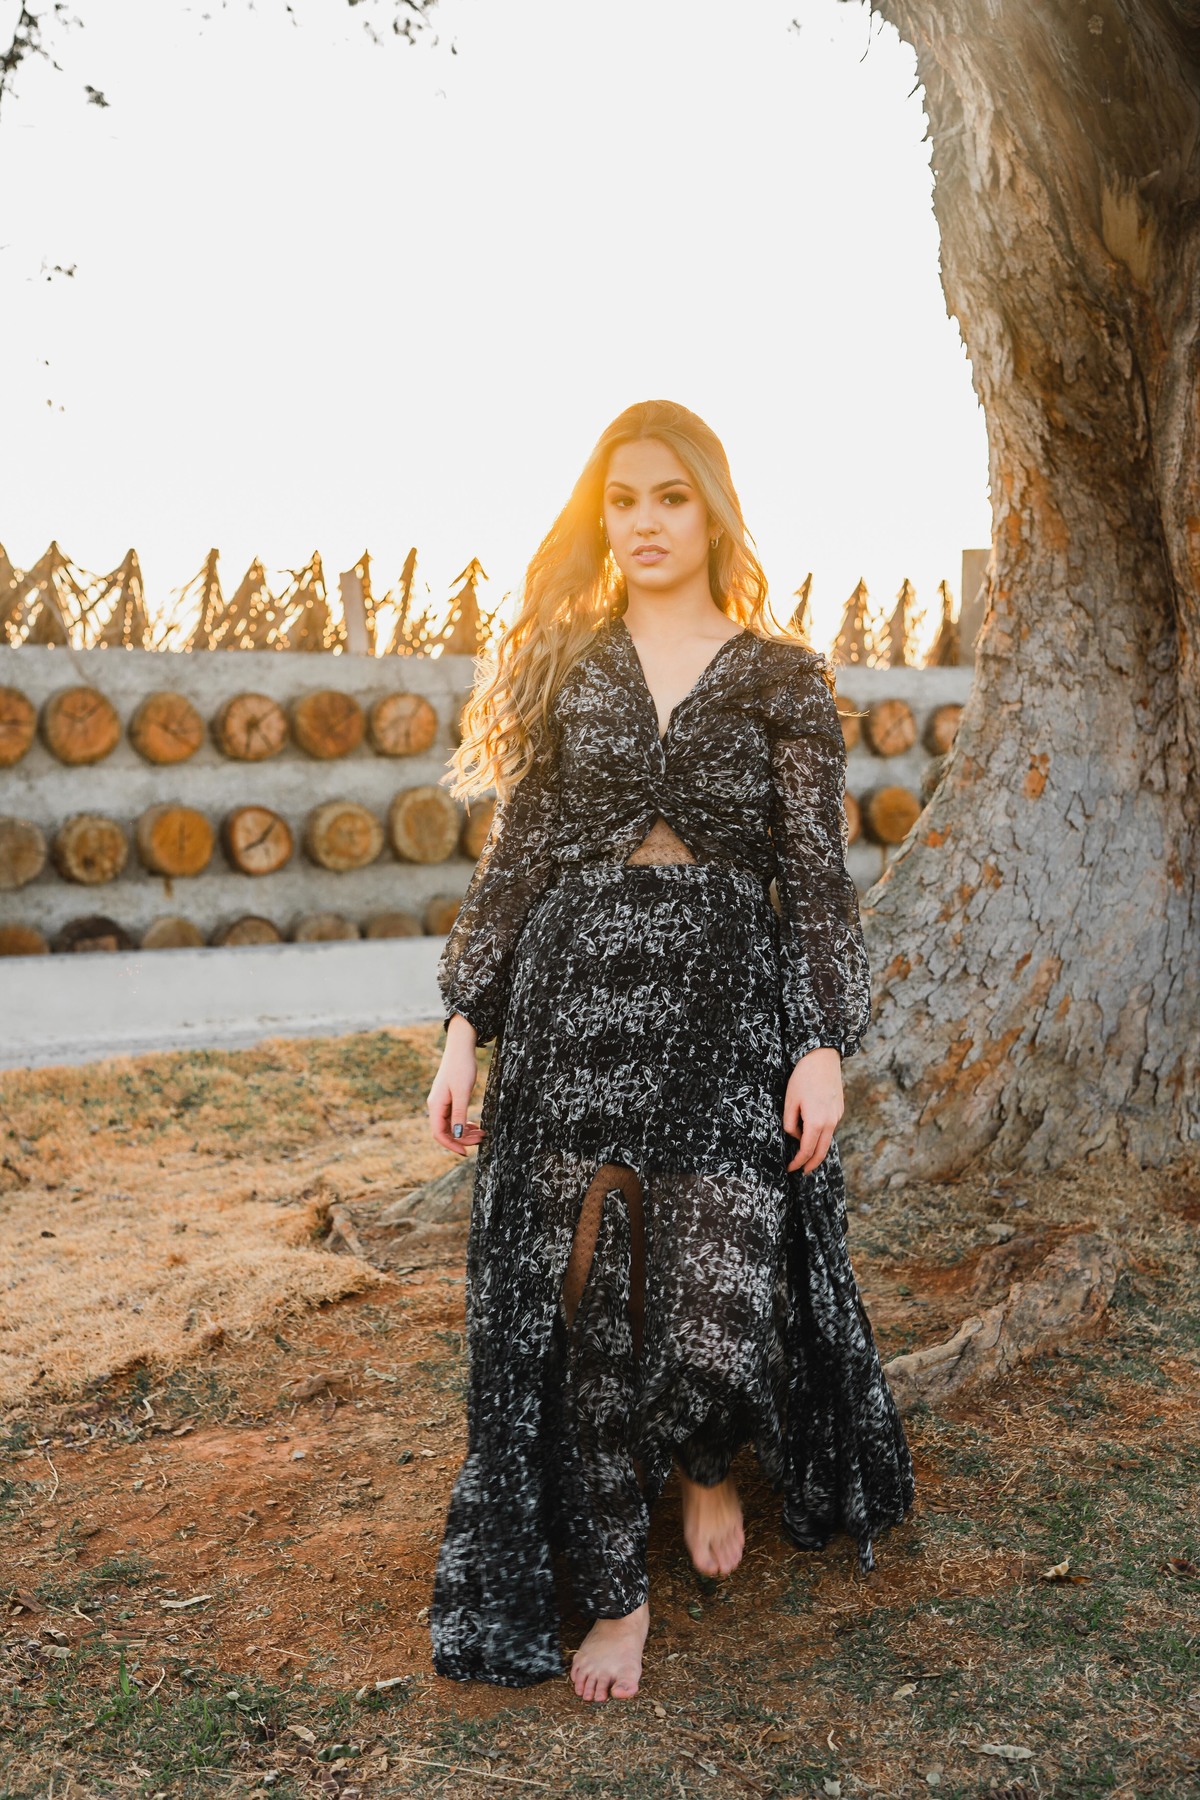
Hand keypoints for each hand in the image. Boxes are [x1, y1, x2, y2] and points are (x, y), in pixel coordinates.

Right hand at [426, 1014, 485, 1156]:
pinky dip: (464, 1124)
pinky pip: (454, 1117)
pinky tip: (475, 1126)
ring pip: (451, 1125)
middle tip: (482, 1139)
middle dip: (463, 1138)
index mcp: (435, 1105)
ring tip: (482, 1133)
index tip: (465, 1152)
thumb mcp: (462, 1092)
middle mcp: (436, 1106)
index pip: (439, 1134)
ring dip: (465, 1132)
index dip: (451, 1145)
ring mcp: (442, 1102)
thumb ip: (459, 1114)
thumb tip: (456, 1135)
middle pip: (446, 1131)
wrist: (461, 1047)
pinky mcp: (449, 1098)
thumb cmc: (461, 1067)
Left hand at [783, 1046, 843, 1174]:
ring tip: (805, 1154)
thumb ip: (790, 1124)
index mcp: (816, 1122)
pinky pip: (830, 1128)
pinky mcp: (839, 1109)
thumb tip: (797, 1136)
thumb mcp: (789, 1101)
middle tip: (802, 1171)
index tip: (790, 1168)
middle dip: (811, 1164)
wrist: (822, 1058)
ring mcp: (837, 1116)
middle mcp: (830, 1122)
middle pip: (822, 1151)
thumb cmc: (803, 1078)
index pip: (807, 1151)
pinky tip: (812, 1133)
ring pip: (827, 1140)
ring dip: (816, 1149)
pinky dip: (821, 1135)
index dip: (798, 1162)